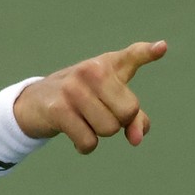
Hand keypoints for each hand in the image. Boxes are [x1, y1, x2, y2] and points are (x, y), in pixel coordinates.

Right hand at [13, 41, 167, 153]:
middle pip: (128, 112)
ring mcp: (73, 89)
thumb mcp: (107, 100)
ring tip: (83, 122)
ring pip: (108, 129)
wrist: (32, 103)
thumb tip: (136, 139)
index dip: (147, 53)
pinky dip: (85, 146)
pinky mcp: (58, 109)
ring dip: (98, 134)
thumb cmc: (78, 99)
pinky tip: (75, 137)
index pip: (132, 56)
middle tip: (96, 114)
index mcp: (105, 65)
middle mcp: (90, 71)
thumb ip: (133, 117)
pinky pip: (88, 141)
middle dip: (117, 122)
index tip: (161, 48)